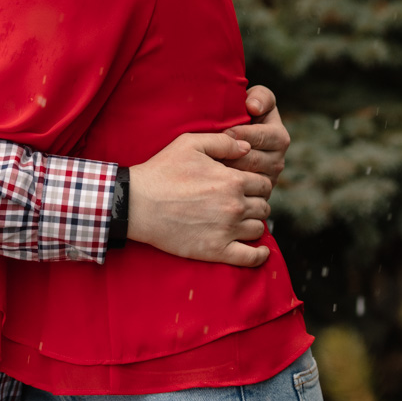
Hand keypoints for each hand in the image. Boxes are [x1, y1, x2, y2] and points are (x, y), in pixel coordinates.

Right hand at [128, 134, 271, 266]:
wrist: (138, 203)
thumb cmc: (163, 171)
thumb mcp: (190, 144)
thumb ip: (223, 142)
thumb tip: (248, 146)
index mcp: (232, 180)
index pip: (263, 183)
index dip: (256, 182)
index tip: (246, 185)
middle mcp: (235, 206)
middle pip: (263, 206)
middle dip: (256, 202)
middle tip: (242, 202)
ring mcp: (228, 230)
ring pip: (258, 229)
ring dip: (254, 223)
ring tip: (241, 220)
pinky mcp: (217, 251)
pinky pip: (250, 258)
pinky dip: (260, 256)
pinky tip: (261, 251)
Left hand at [226, 85, 289, 186]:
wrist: (228, 140)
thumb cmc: (239, 115)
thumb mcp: (253, 100)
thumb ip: (260, 97)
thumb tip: (253, 107)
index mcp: (278, 135)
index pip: (268, 136)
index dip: (247, 134)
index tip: (228, 131)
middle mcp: (277, 159)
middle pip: (257, 159)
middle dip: (235, 154)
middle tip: (216, 150)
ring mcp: (269, 177)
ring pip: (251, 177)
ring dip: (231, 169)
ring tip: (213, 163)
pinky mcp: (258, 192)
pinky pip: (246, 192)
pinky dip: (231, 185)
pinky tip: (216, 178)